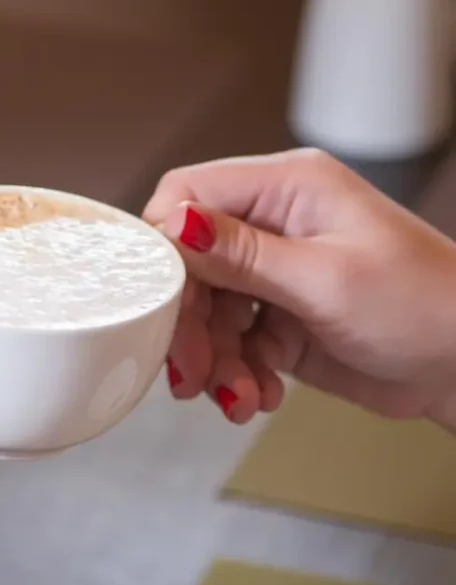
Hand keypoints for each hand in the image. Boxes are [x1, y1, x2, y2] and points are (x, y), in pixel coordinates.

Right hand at [143, 148, 455, 424]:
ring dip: (213, 361)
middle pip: (189, 265)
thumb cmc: (426, 306)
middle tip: (192, 370)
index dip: (164, 247)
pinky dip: (236, 375)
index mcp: (287, 188)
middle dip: (188, 324)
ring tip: (237, 395)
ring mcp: (275, 273)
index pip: (188, 195)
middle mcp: (274, 223)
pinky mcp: (277, 318)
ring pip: (205, 312)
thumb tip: (176, 223)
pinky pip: (230, 345)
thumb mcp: (325, 279)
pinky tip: (258, 395)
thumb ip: (242, 254)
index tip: (159, 299)